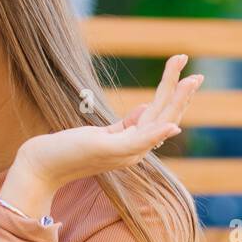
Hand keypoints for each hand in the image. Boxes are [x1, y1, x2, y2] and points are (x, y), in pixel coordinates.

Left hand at [15, 54, 203, 191]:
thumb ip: (126, 125)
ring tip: (190, 81)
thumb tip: (147, 107)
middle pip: (166, 119)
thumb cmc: (69, 150)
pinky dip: (156, 132)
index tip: (187, 74)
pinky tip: (171, 123)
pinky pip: (139, 141)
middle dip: (182, 95)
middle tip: (199, 74)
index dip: (176, 97)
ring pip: (159, 124)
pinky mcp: (110, 151)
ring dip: (176, 102)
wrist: (42, 167)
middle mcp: (134, 152)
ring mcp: (124, 153)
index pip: (162, 118)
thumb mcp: (102, 134)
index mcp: (134, 145)